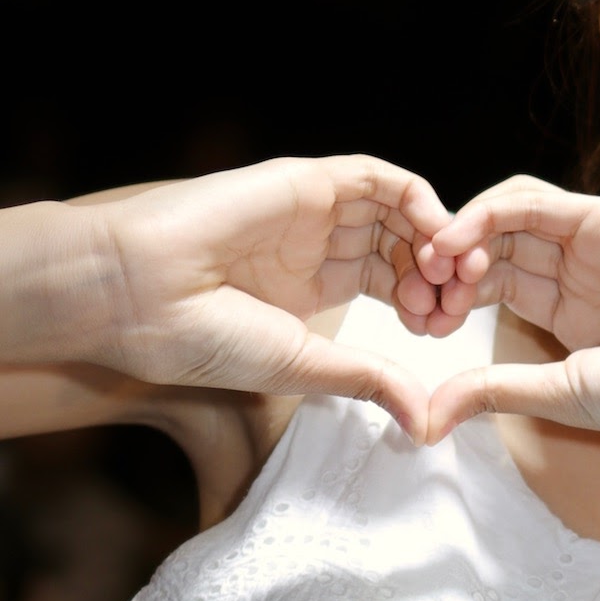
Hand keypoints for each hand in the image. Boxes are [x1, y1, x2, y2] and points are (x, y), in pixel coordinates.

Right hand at [63, 157, 456, 439]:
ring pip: (398, 211)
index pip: (393, 283)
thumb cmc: (206, 338)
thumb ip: (370, 380)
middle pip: (404, 246)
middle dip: (441, 275)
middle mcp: (317, 244)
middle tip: (454, 305)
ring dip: (436, 239)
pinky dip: (417, 200)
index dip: (428, 305)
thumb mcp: (305, 366)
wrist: (143, 295)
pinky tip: (433, 237)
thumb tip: (427, 423)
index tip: (440, 334)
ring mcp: (313, 210)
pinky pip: (376, 176)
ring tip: (447, 276)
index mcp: (314, 288)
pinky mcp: (306, 180)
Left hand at [416, 175, 599, 449]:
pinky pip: (532, 200)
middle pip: (494, 247)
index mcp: (574, 310)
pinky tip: (456, 243)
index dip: (451, 301)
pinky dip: (486, 214)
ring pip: (507, 216)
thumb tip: (430, 414)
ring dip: (460, 234)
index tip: (422, 331)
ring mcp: (594, 241)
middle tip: (414, 295)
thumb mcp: (563, 394)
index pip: (496, 284)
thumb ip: (496, 390)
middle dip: (446, 268)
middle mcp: (581, 269)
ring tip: (428, 267)